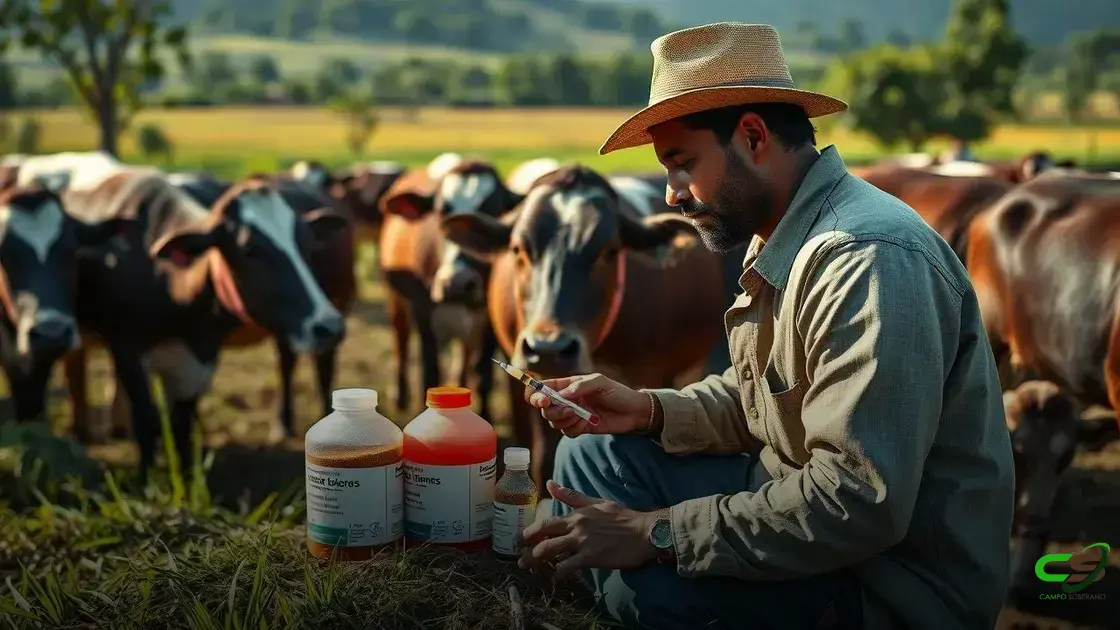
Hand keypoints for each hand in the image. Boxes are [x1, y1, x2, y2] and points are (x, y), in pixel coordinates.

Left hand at [517, 480, 659, 581]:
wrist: (645, 531)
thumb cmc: (623, 517)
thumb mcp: (597, 502)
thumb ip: (572, 496)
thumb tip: (551, 484)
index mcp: (576, 514)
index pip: (545, 523)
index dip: (529, 533)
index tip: (520, 540)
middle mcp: (576, 527)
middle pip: (542, 537)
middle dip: (526, 548)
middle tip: (519, 558)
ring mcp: (582, 542)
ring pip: (549, 551)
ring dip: (535, 561)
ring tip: (529, 569)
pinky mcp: (591, 557)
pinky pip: (567, 567)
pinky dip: (558, 574)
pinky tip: (555, 578)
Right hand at [524, 372, 651, 436]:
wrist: (634, 412)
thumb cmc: (618, 392)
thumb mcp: (600, 382)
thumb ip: (579, 387)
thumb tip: (560, 396)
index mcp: (567, 385)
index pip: (542, 388)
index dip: (535, 394)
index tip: (542, 400)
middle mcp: (566, 400)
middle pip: (544, 408)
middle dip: (553, 410)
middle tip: (569, 410)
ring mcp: (572, 414)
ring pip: (553, 421)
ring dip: (565, 420)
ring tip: (582, 416)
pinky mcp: (579, 428)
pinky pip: (566, 432)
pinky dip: (574, 429)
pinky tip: (587, 424)